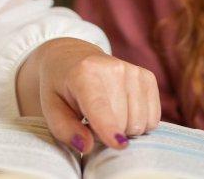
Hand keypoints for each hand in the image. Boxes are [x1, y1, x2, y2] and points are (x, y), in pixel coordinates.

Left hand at [17, 38, 161, 154]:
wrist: (73, 57)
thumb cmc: (60, 89)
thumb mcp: (51, 109)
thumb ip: (65, 130)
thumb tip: (87, 146)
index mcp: (83, 74)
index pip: (99, 105)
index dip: (108, 127)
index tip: (119, 144)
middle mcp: (113, 68)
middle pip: (121, 122)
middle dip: (107, 134)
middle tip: (91, 124)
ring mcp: (133, 71)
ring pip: (139, 123)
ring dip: (124, 129)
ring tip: (107, 116)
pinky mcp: (147, 77)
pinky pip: (152, 119)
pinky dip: (139, 123)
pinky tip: (123, 112)